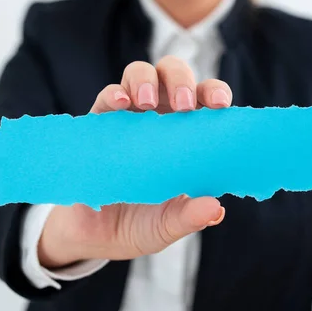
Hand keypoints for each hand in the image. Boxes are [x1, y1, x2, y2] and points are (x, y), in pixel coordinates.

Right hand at [38, 56, 232, 267]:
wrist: (91, 237)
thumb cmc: (138, 225)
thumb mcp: (166, 226)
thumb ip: (188, 217)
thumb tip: (216, 209)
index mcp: (185, 136)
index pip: (206, 101)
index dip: (216, 94)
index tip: (220, 106)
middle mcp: (160, 118)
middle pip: (174, 75)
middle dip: (182, 81)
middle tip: (183, 105)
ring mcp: (128, 117)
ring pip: (140, 73)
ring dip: (147, 79)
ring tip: (147, 102)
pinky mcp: (99, 123)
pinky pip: (107, 96)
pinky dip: (115, 94)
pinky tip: (121, 105)